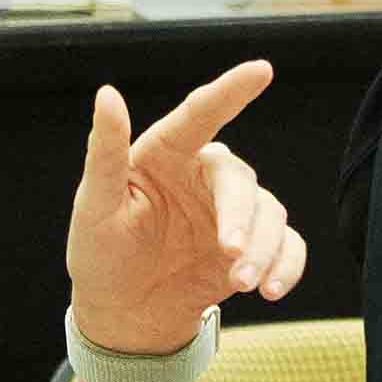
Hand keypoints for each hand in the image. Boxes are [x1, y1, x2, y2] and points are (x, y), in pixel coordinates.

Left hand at [65, 60, 305, 354]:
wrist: (124, 312)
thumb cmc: (100, 252)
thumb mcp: (94, 206)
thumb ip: (104, 151)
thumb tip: (107, 93)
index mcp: (165, 154)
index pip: (199, 115)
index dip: (230, 90)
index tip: (261, 70)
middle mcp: (203, 175)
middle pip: (239, 179)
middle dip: (241, 217)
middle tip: (231, 254)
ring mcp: (231, 212)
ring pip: (270, 214)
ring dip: (264, 249)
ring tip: (242, 285)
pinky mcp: (253, 247)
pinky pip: (287, 246)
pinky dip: (287, 266)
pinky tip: (271, 290)